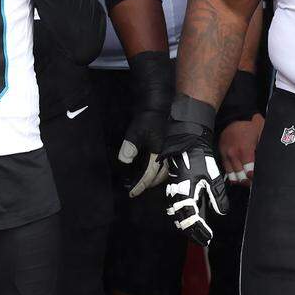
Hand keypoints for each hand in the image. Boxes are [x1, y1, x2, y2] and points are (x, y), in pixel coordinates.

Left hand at [118, 51, 172, 197]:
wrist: (161, 102)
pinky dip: (158, 167)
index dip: (140, 186)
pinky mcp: (170, 144)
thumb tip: (124, 160)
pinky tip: (151, 165)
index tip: (132, 193)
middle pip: (160, 176)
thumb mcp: (137, 131)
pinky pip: (165, 161)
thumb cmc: (150, 117)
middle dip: (149, 183)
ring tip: (145, 179)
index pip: (150, 176)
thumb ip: (130, 147)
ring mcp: (171, 150)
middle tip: (138, 187)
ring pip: (165, 169)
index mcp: (161, 155)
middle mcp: (169, 155)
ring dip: (155, 176)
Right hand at [162, 122, 228, 246]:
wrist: (186, 143)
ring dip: (187, 224)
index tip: (208, 238)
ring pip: (177, 213)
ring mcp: (174, 191)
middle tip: (203, 240)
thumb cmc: (199, 159)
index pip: (191, 219)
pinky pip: (177, 206)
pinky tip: (190, 216)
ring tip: (197, 233)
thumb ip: (217, 196)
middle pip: (181, 220)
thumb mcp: (212, 177)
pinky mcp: (175, 187)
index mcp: (185, 194)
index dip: (199, 230)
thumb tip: (221, 212)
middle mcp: (177, 195)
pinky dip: (183, 215)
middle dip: (192, 232)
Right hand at [219, 113, 262, 184]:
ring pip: (232, 176)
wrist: (232, 118)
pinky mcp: (221, 155)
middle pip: (241, 176)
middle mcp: (233, 155)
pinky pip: (226, 170)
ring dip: (240, 180)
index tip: (259, 180)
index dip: (255, 178)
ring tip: (247, 181)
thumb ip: (265, 147)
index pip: (250, 172)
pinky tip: (239, 177)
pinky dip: (233, 175)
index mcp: (244, 150)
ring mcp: (226, 156)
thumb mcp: (261, 133)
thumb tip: (273, 159)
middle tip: (255, 183)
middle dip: (249, 182)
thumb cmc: (249, 126)